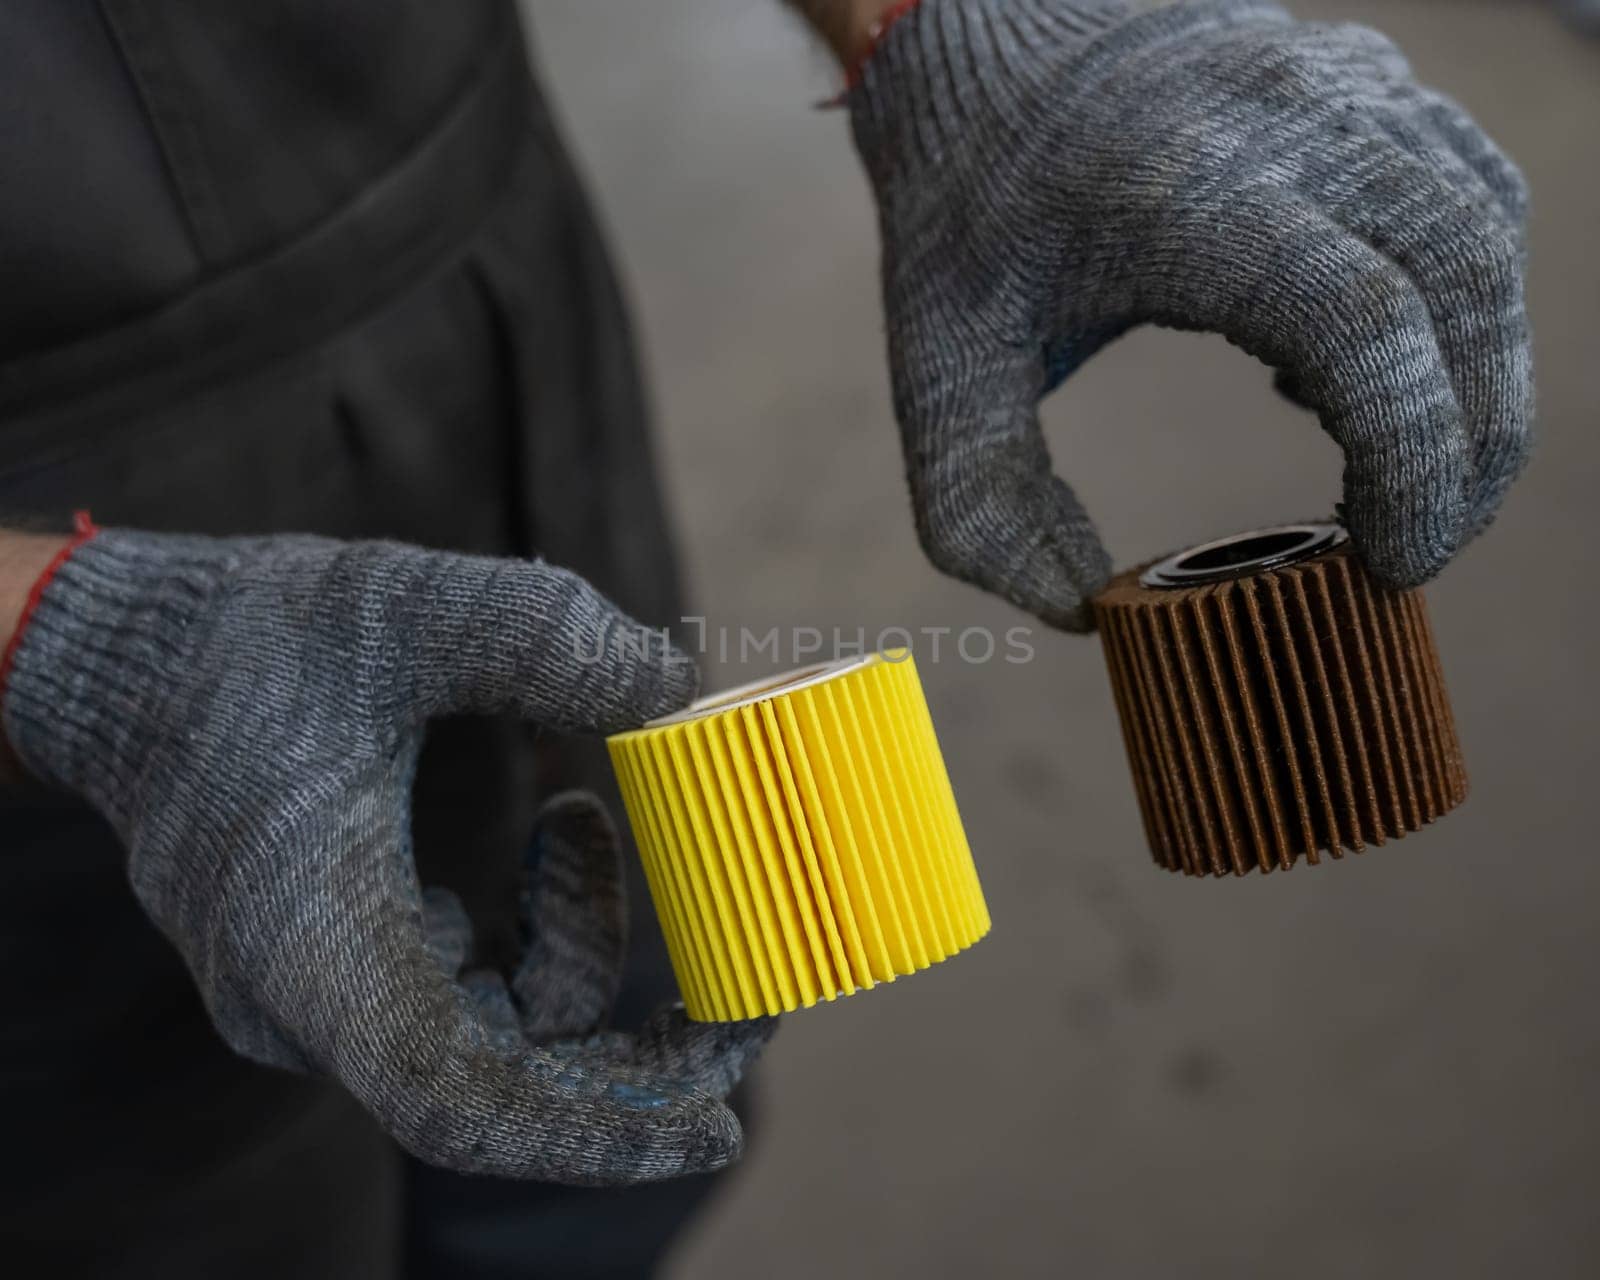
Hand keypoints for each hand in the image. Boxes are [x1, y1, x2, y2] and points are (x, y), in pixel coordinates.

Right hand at [0, 528, 771, 1183]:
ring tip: (575, 811)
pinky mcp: (349, 969)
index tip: (717, 1121)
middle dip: (639, 1061)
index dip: (594, 1132)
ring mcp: (328, 997)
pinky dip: (542, 930)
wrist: (133, 665)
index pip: (459, 1103)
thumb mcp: (402, 606)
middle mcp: (313, 1003)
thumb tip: (678, 681)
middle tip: (749, 1006)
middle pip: (503, 1092)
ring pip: (500, 1034)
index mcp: (310, 943)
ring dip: (581, 939)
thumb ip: (544, 636)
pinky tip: (551, 830)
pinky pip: (476, 996)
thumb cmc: (248, 638)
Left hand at [849, 0, 1531, 627]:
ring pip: (1483, 236)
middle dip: (1470, 445)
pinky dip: (1454, 296)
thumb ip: (979, 508)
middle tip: (1415, 551)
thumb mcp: (936, 365)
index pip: (1363, 323)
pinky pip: (1465, 192)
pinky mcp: (1365, 79)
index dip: (1409, 460)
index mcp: (1188, 194)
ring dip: (1476, 373)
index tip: (1391, 565)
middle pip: (1460, 284)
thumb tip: (1084, 613)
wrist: (979, 34)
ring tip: (1395, 473)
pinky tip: (1363, 365)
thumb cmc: (960, 206)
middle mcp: (1289, 121)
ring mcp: (1341, 84)